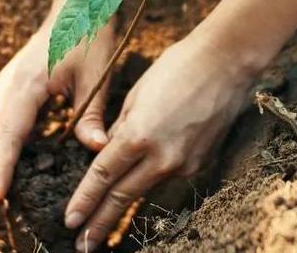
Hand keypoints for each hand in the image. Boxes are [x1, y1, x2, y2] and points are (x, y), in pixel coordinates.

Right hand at [0, 0, 116, 222]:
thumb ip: (92, 114)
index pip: (8, 136)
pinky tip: (4, 175)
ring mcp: (7, 87)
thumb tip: (97, 150)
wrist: (78, 1)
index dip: (0, 170)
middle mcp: (8, 87)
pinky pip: (0, 125)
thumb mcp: (97, 75)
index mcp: (26, 84)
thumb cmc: (89, 34)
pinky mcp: (13, 89)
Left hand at [63, 33, 255, 251]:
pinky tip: (138, 188)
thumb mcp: (136, 95)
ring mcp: (184, 163)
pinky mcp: (200, 162)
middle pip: (122, 196)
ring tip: (102, 231)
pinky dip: (149, 182)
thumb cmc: (177, 67)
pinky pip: (167, 176)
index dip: (84, 201)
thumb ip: (120, 129)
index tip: (69, 221)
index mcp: (139, 135)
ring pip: (145, 189)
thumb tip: (107, 151)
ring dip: (122, 210)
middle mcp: (162, 157)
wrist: (228, 63)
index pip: (103, 176)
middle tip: (82, 246)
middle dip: (99, 223)